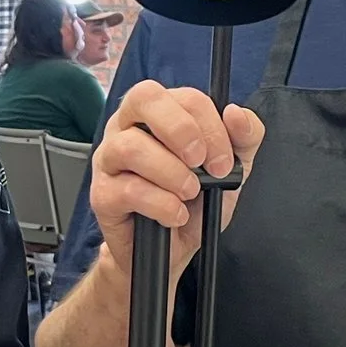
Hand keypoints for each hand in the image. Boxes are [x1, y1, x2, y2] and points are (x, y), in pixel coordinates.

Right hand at [88, 80, 265, 276]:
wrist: (175, 250)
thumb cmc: (196, 201)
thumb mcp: (231, 169)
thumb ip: (244, 137)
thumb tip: (236, 114)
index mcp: (160, 113)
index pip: (184, 96)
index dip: (210, 125)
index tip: (224, 160)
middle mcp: (128, 126)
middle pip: (144, 97)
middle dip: (181, 130)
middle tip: (201, 162)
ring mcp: (109, 158)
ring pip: (131, 146)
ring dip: (171, 173)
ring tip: (189, 193)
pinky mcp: (102, 194)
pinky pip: (128, 189)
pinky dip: (161, 204)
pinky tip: (175, 215)